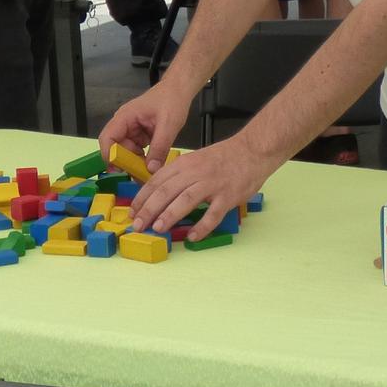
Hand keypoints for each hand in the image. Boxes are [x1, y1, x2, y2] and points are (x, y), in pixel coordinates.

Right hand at [99, 81, 192, 167]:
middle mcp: (125, 123)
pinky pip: (136, 150)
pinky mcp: (140, 134)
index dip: (109, 155)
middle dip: (125, 162)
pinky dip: (142, 158)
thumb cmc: (172, 101)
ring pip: (126, 151)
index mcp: (125, 117)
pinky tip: (152, 163)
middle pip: (116, 147)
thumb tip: (151, 169)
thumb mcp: (169, 125)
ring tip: (147, 171)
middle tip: (138, 175)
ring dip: (135, 161)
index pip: (107, 138)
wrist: (179, 90)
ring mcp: (132, 129)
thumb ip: (160, 147)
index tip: (118, 170)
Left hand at [129, 136, 281, 239]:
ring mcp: (213, 184)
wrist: (253, 150)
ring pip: (186, 200)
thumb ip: (178, 175)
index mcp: (185, 164)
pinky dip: (202, 227)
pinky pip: (213, 214)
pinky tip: (193, 236)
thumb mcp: (195, 160)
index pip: (157, 181)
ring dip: (169, 215)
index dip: (142, 198)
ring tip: (158, 229)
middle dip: (149, 209)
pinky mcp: (228, 196)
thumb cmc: (224, 157)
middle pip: (166, 191)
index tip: (132, 212)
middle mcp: (196, 173)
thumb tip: (158, 195)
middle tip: (138, 225)